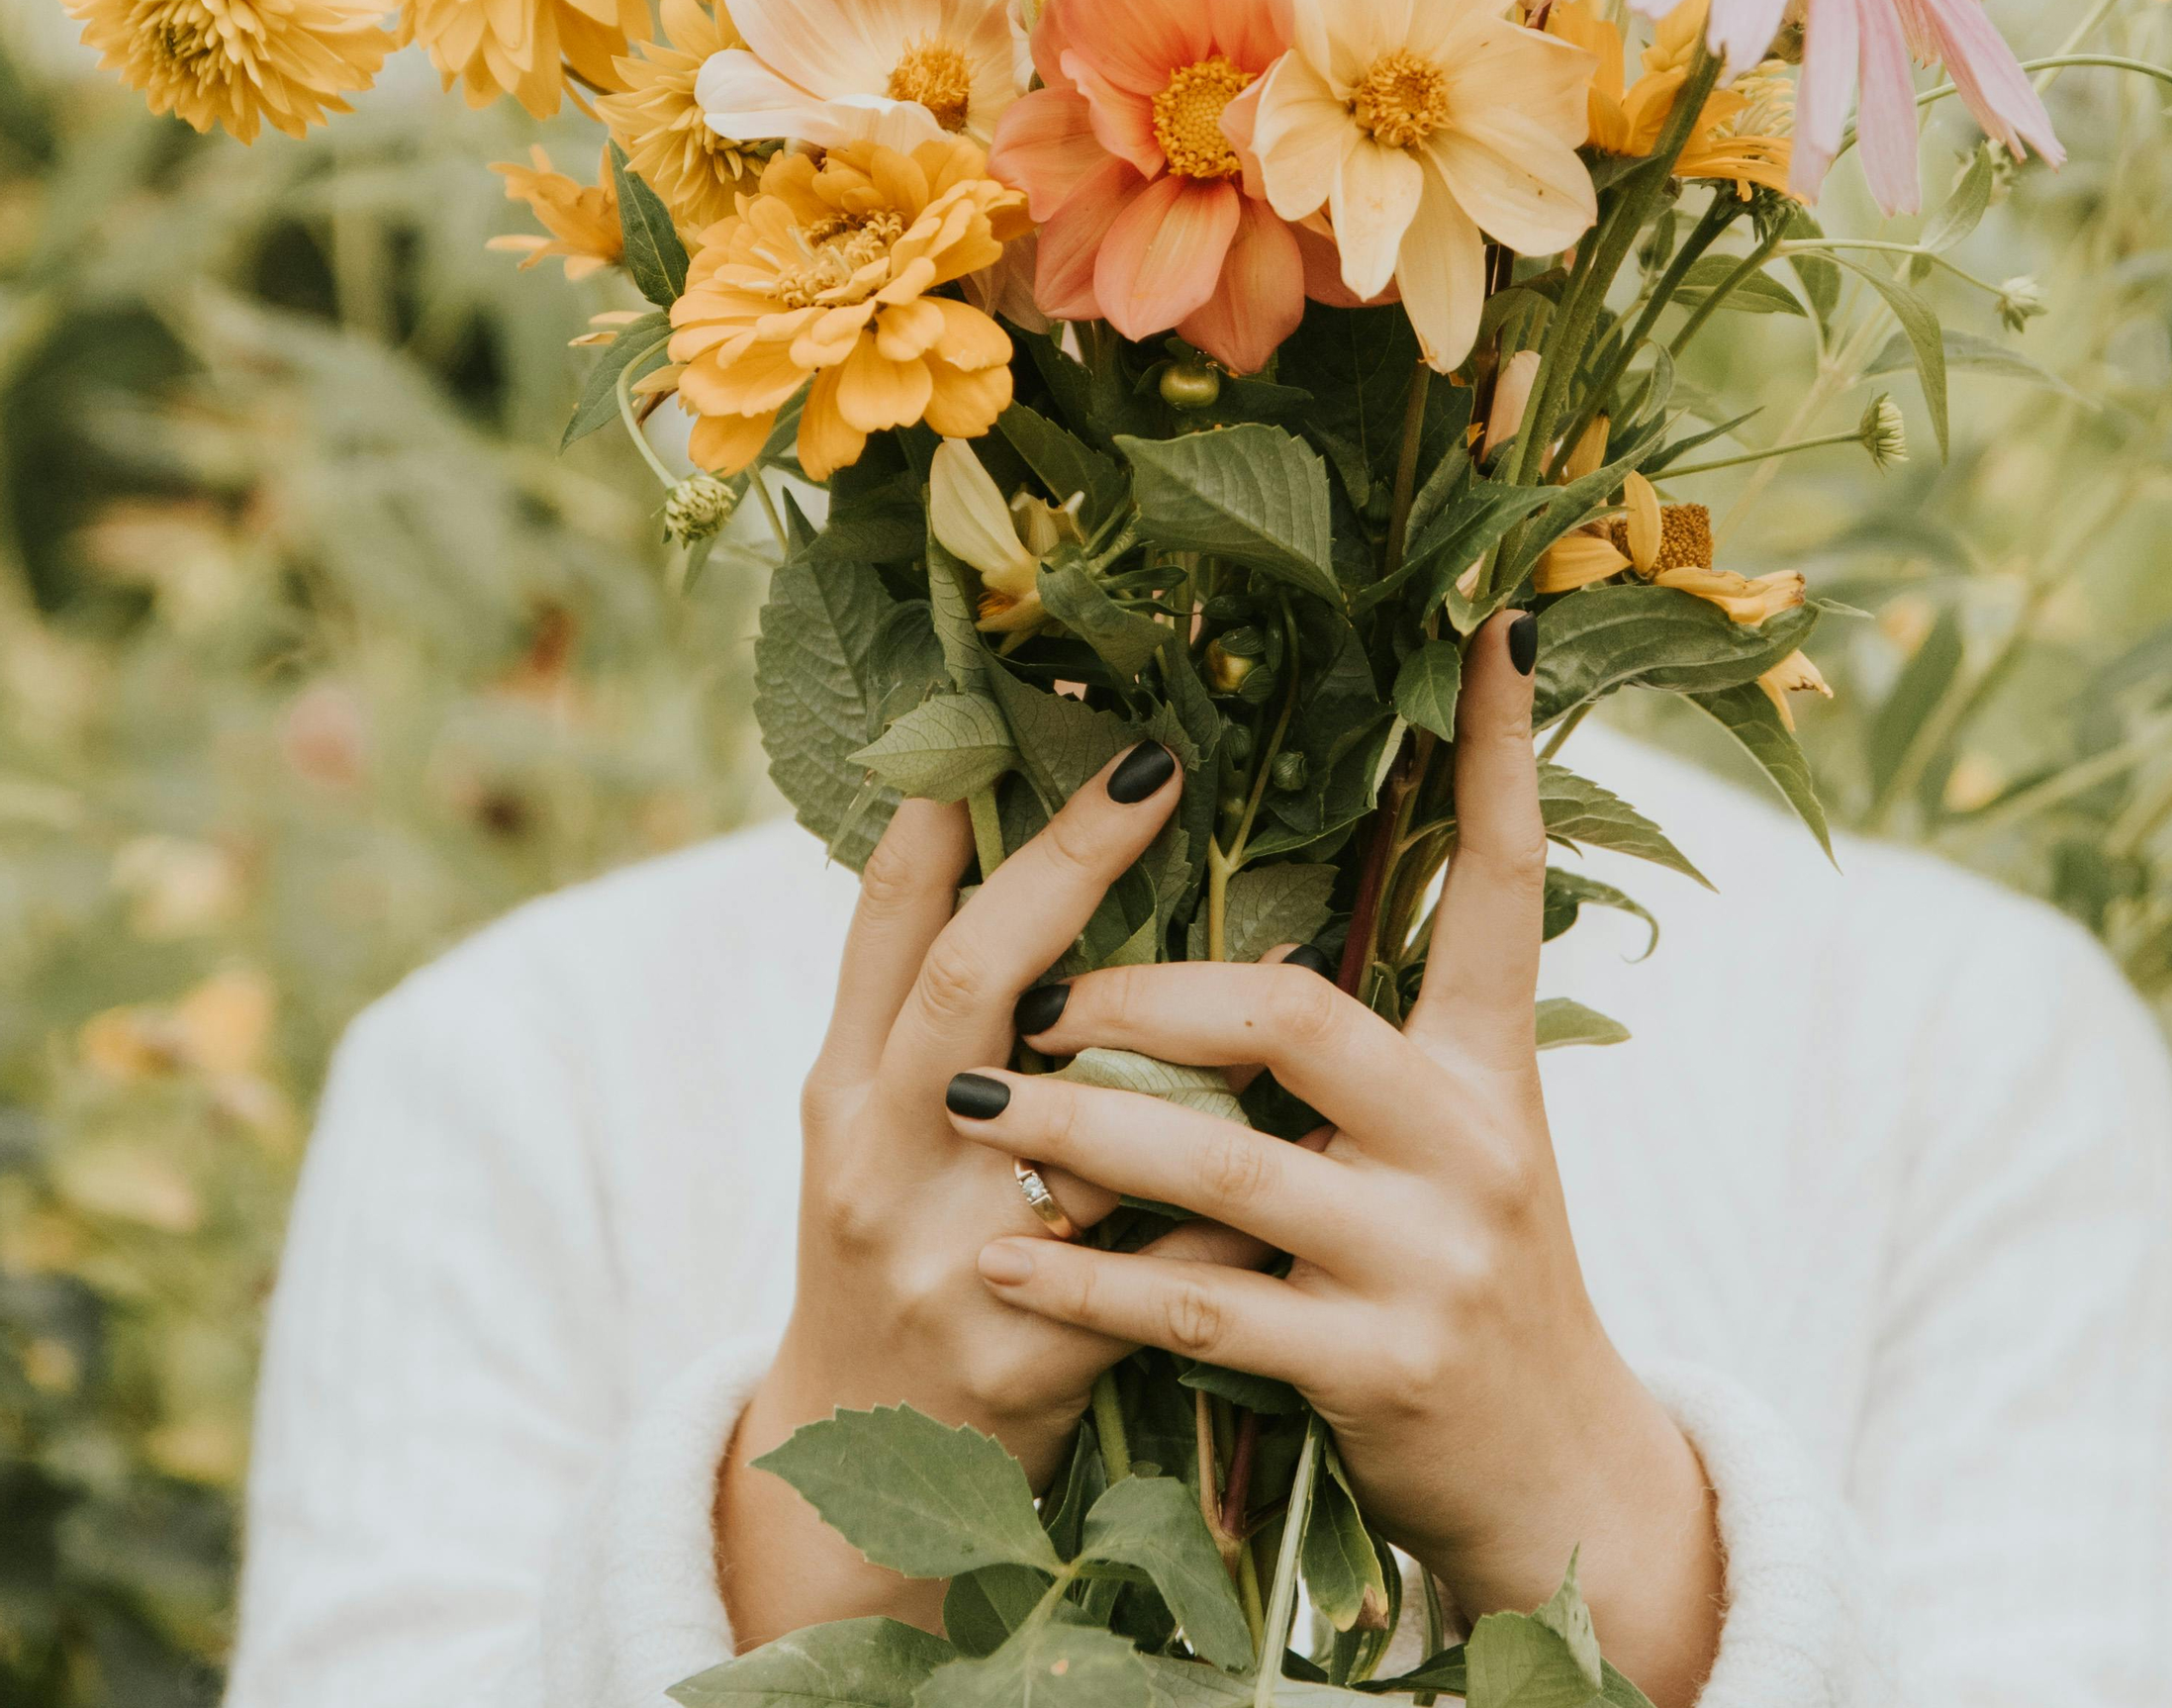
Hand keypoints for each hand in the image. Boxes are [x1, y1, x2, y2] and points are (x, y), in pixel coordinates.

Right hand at [719, 741, 1266, 1647]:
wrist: (857, 1473)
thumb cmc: (888, 1251)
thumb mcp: (870, 1127)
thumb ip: (927, 1011)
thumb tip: (986, 826)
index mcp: (841, 1094)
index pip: (887, 929)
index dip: (945, 816)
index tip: (1023, 713)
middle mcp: (876, 1164)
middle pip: (970, 984)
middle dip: (1062, 863)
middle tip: (1155, 765)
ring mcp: (945, 1264)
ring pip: (1085, 1121)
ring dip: (1190, 1042)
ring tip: (1301, 953)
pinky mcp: (1024, 1365)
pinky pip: (1163, 1266)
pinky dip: (1235, 1211)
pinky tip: (1315, 1153)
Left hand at [938, 615, 1722, 1704]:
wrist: (1555, 1482)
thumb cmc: (1461, 1279)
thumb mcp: (1451, 1145)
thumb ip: (1364, 1050)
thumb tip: (1240, 943)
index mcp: (1491, 1065)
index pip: (1507, 879)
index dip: (1506, 755)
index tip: (1496, 630)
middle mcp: (1477, 1143)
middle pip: (1295, 1017)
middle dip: (1145, 995)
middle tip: (1036, 991)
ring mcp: (1432, 1259)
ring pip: (1227, 1167)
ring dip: (1081, 1131)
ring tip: (974, 1097)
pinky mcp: (1378, 1369)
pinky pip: (1202, 1308)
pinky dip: (1093, 1280)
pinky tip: (1008, 1261)